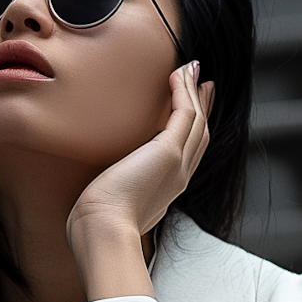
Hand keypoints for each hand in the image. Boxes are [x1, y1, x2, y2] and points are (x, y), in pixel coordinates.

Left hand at [66, 61, 213, 298]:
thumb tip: (100, 190)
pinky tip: (177, 75)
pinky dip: (183, 91)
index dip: (193, 128)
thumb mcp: (112, 205)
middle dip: (203, 105)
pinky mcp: (167, 152)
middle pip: (200, 134)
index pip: (188, 152)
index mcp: (166, 189)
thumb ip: (115, 192)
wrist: (103, 233)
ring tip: (192, 69)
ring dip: (194, 92)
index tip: (193, 107)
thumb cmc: (98, 225)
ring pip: (196, 120)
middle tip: (204, 82)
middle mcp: (178, 177)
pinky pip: (184, 113)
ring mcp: (177, 164)